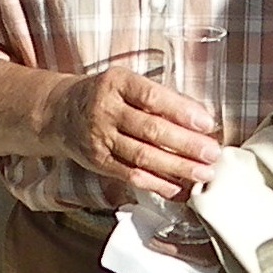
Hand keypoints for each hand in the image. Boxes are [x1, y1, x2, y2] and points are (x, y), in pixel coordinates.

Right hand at [46, 61, 222, 202]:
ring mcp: (101, 138)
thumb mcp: (127, 83)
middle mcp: (106, 110)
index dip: (181, 111)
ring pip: (142, 156)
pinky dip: (158, 184)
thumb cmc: (106, 95)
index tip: (207, 123)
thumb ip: (160, 97)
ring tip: (203, 173)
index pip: (152, 97)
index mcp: (117, 83)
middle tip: (212, 153)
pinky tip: (180, 189)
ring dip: (177, 168)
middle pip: (150, 129)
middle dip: (185, 144)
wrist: (60, 112)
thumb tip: (200, 116)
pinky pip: (131, 175)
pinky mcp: (99, 162)